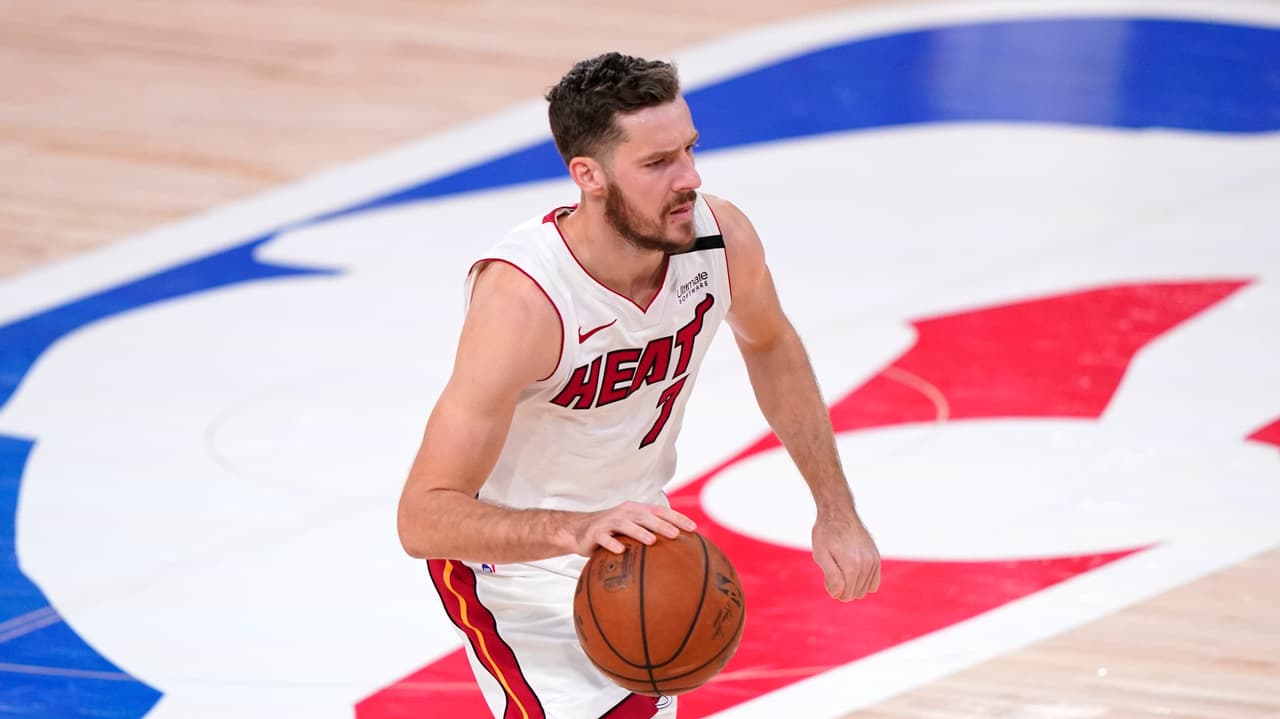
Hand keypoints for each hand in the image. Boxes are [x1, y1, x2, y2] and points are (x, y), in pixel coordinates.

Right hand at [568, 501, 697, 554]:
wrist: (580, 530)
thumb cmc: (612, 531)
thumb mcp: (632, 529)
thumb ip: (651, 534)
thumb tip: (679, 551)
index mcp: (637, 510)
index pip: (660, 512)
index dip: (677, 518)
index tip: (693, 528)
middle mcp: (625, 512)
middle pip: (646, 516)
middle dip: (662, 524)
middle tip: (677, 534)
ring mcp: (609, 521)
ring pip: (626, 524)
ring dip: (639, 532)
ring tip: (652, 541)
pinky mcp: (596, 533)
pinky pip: (605, 538)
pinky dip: (612, 544)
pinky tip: (621, 551)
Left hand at [812, 513, 879, 600]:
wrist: (839, 512)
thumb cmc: (826, 533)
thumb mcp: (820, 555)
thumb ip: (831, 577)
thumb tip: (839, 594)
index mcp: (851, 566)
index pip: (845, 595)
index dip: (833, 590)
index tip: (827, 576)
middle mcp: (866, 564)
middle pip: (855, 594)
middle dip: (843, 588)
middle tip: (834, 569)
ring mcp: (874, 561)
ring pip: (864, 590)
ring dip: (853, 583)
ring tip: (842, 567)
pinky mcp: (877, 557)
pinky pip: (874, 583)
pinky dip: (864, 582)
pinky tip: (854, 571)